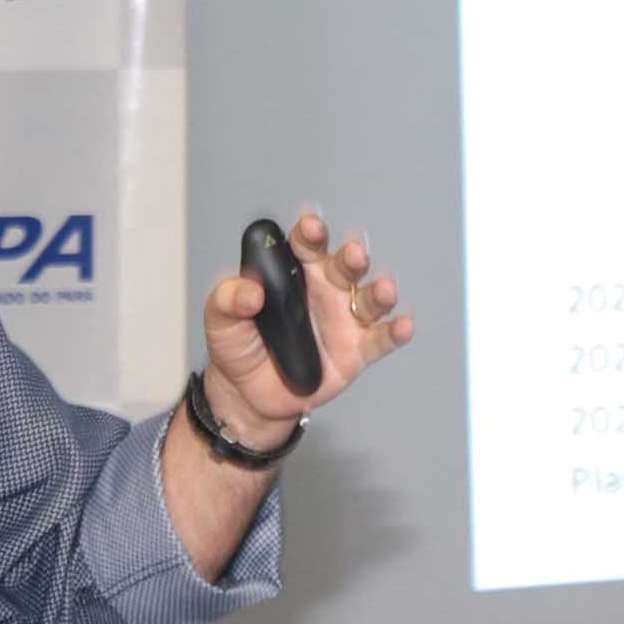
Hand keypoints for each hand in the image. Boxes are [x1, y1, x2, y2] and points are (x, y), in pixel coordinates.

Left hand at [204, 206, 413, 438]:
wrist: (248, 395)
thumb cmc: (238, 347)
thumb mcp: (219, 320)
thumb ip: (228, 299)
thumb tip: (249, 291)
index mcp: (296, 274)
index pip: (307, 246)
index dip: (311, 234)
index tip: (311, 228)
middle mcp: (327, 291)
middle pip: (345, 268)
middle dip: (352, 258)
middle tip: (352, 254)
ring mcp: (345, 321)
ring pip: (369, 300)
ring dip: (380, 291)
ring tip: (384, 289)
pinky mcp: (356, 352)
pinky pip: (380, 340)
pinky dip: (396, 332)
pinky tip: (404, 325)